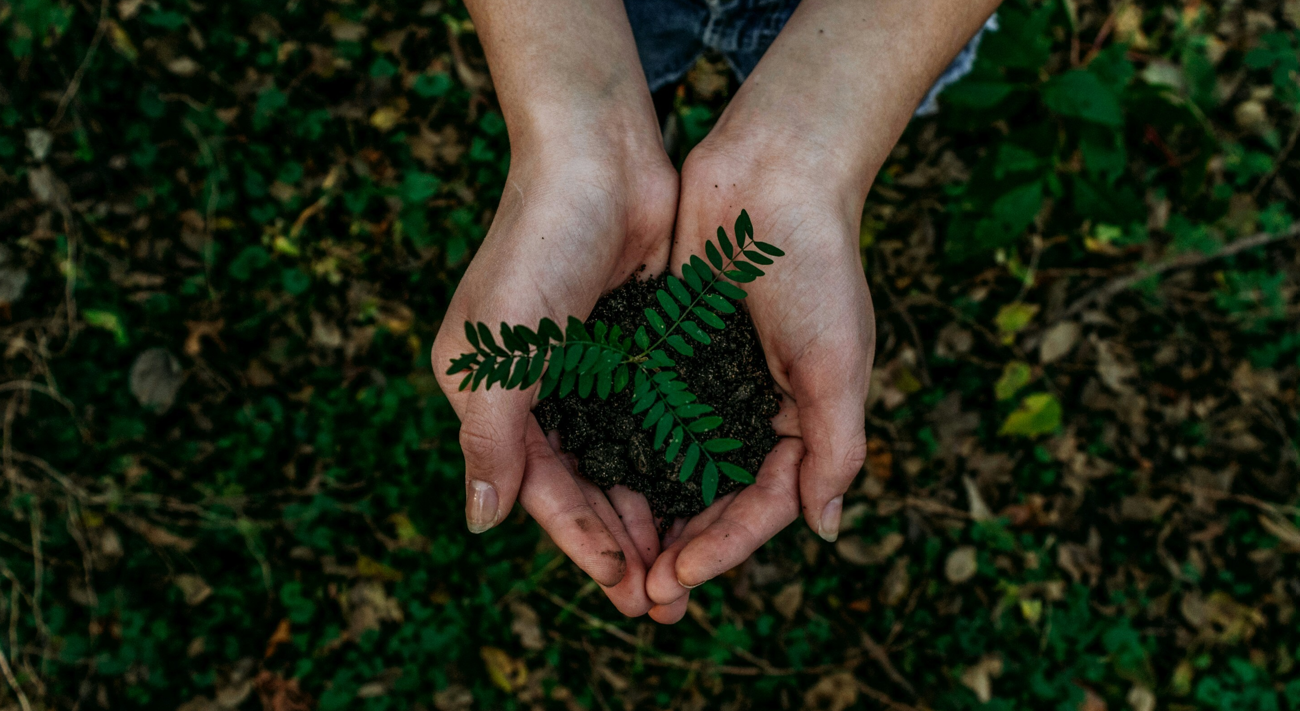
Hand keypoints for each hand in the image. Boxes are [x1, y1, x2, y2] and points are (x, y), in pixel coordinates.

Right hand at [431, 140, 677, 616]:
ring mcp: (587, 369)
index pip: (538, 486)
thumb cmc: (538, 244)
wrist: (598, 155)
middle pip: (582, 484)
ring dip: (650, 511)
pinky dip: (673, 459)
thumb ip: (490, 437)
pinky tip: (703, 495)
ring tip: (687, 563)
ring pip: (621, 460)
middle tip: (663, 599)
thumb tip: (480, 522)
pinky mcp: (633, 347)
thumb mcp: (500, 348)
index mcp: (489, 393)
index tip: (624, 585)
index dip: (580, 539)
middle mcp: (536, 388)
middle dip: (620, 541)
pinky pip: (653, 419)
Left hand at [645, 132, 875, 622]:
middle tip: (641, 595)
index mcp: (802, 420)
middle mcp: (753, 410)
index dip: (723, 548)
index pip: (762, 505)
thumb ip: (834, 448)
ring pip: (673, 467)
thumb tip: (825, 530)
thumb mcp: (836, 363)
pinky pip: (644, 415)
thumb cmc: (816, 266)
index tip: (678, 578)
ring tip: (614, 560)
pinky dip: (625, 452)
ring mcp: (708, 383)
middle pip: (714, 499)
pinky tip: (593, 483)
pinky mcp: (669, 351)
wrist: (771, 173)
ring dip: (648, 514)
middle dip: (681, 548)